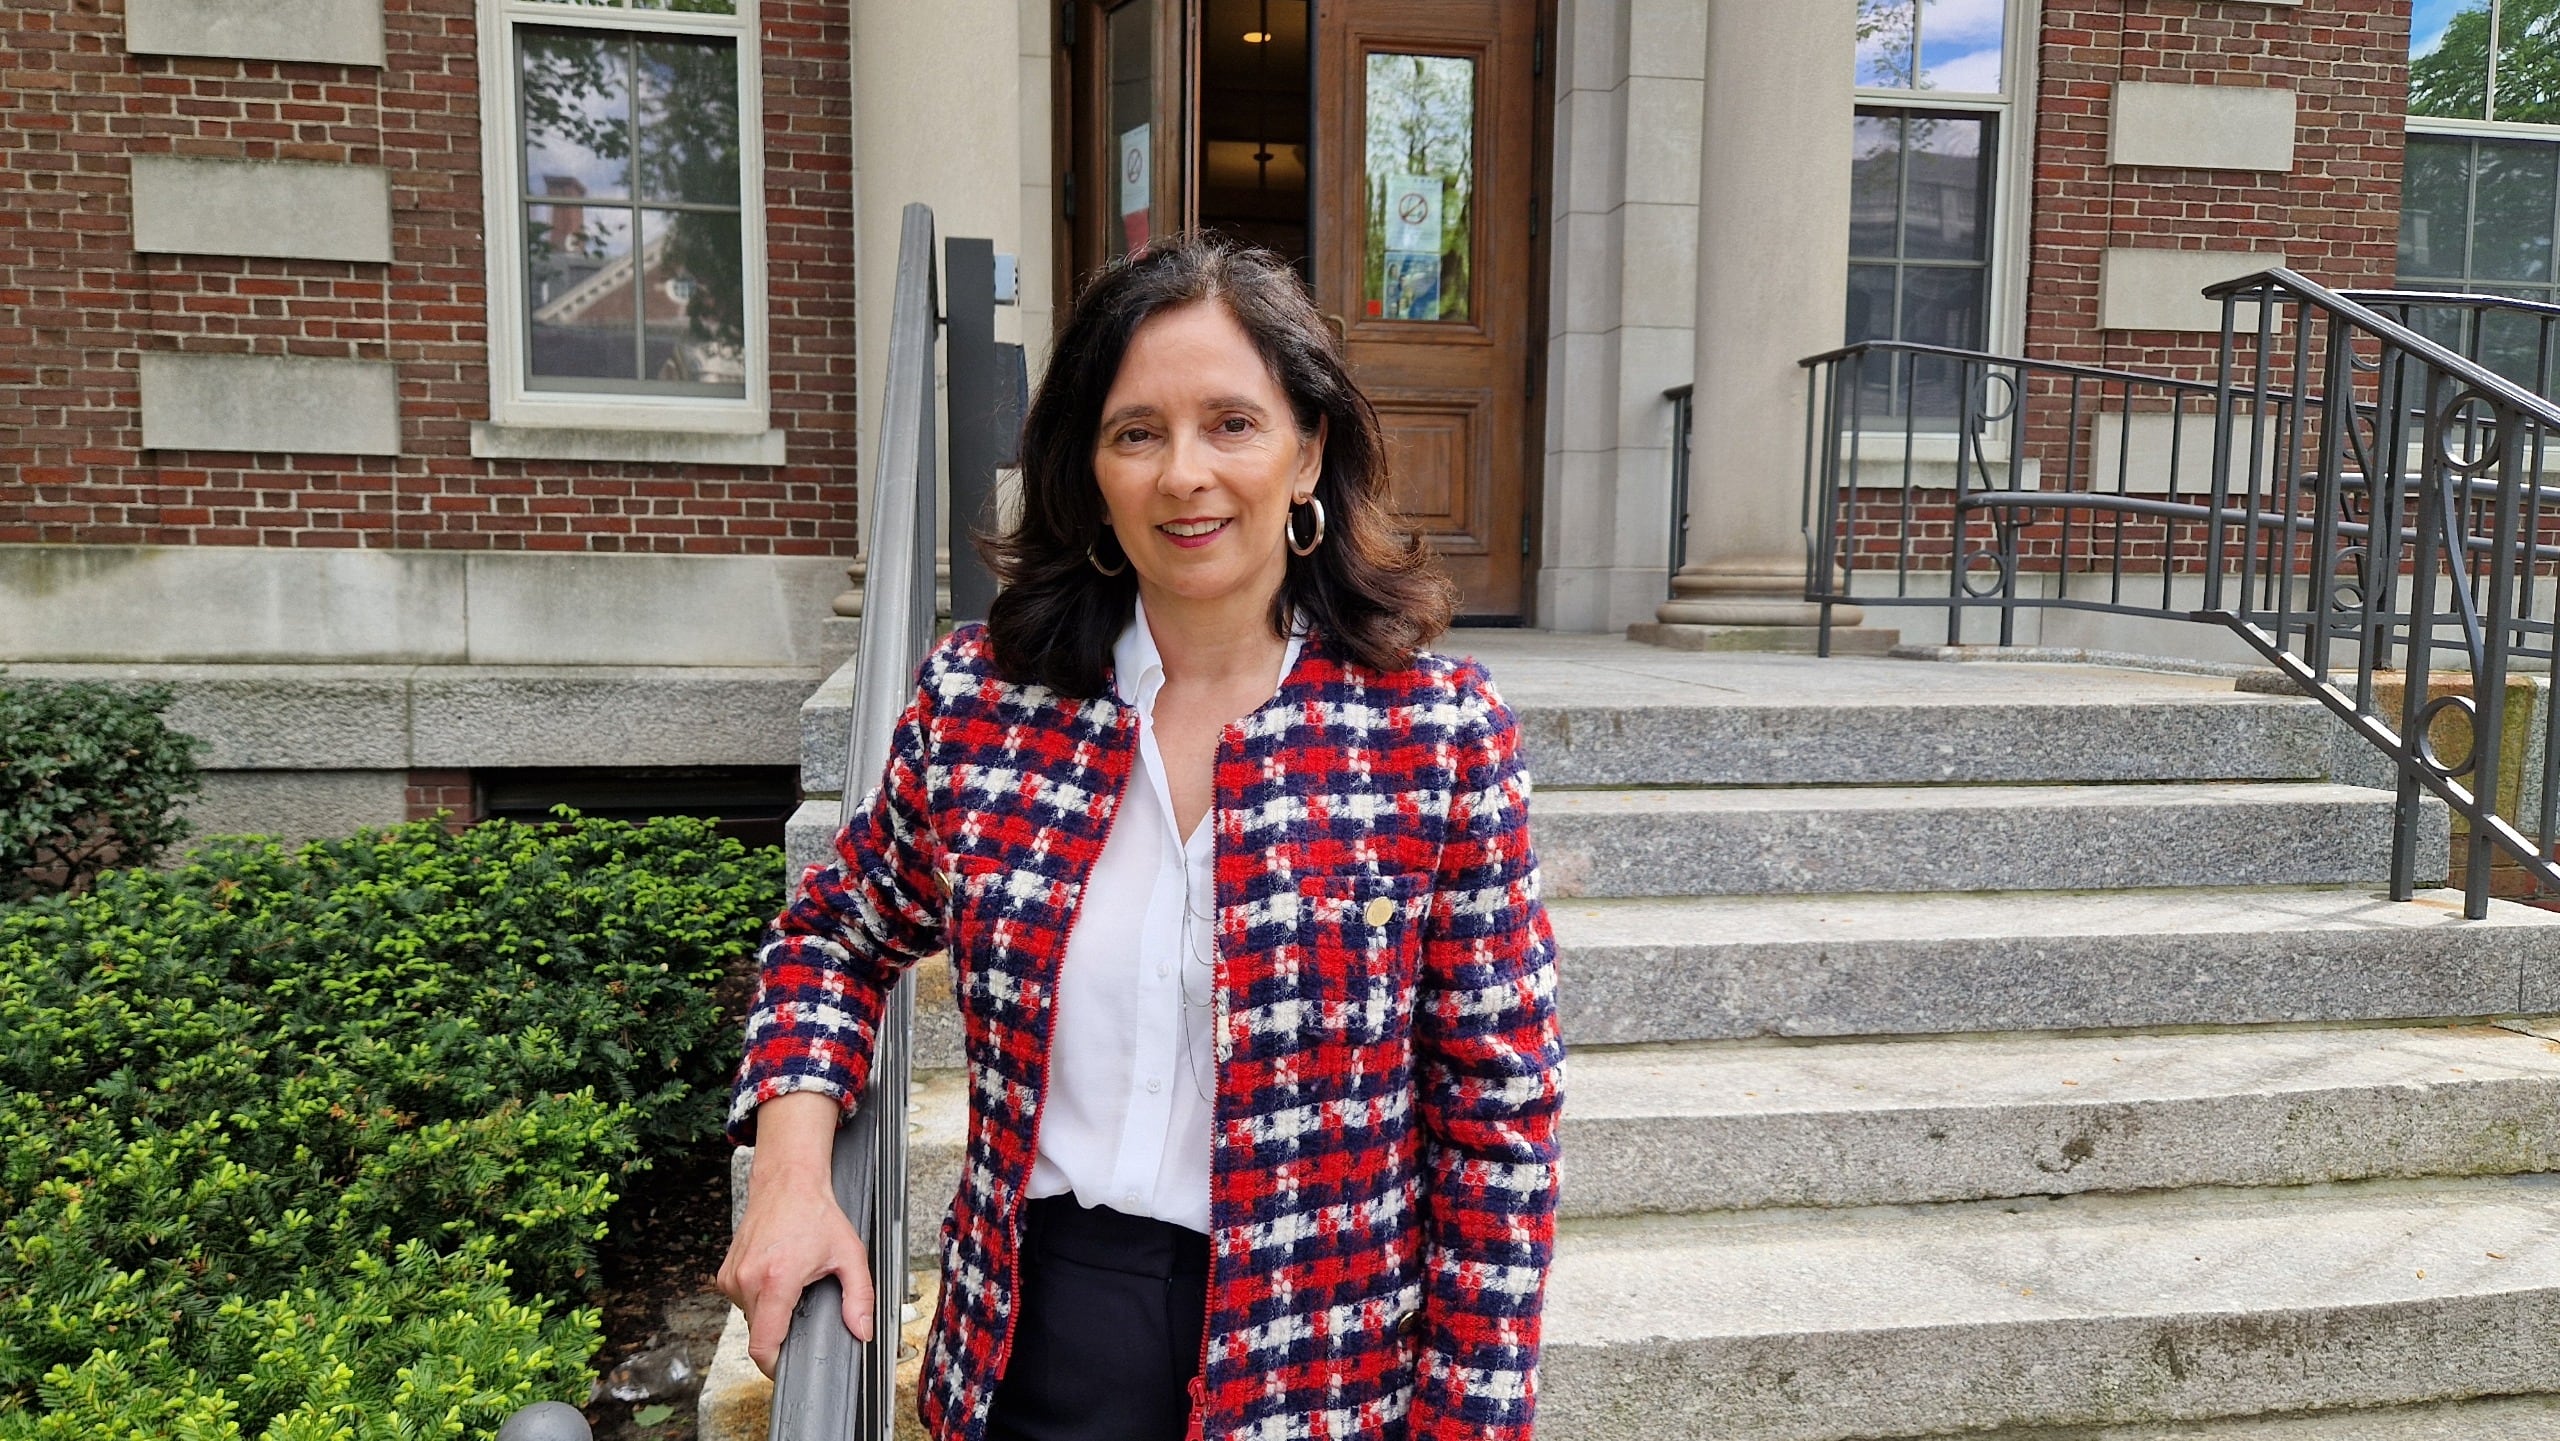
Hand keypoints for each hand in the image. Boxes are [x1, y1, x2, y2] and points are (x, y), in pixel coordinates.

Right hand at [716, 1091, 875, 1376]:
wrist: (787, 1182)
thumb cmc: (816, 1214)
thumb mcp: (850, 1255)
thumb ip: (860, 1297)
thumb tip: (861, 1332)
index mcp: (776, 1280)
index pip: (763, 1345)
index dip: (776, 1365)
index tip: (789, 1367)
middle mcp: (747, 1280)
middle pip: (760, 1334)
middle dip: (782, 1331)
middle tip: (804, 1309)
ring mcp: (732, 1277)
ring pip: (751, 1318)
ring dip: (771, 1312)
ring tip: (791, 1284)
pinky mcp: (725, 1273)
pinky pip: (743, 1301)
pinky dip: (760, 1298)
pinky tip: (777, 1276)